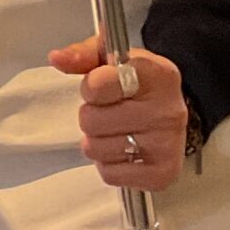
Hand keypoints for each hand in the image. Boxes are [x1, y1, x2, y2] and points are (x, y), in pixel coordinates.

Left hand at [50, 37, 187, 193]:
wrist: (171, 112)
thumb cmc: (137, 85)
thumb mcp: (113, 60)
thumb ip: (84, 55)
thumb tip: (57, 58)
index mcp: (156, 74)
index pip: (99, 84)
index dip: (91, 87)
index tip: (101, 86)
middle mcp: (167, 110)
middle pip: (91, 121)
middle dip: (92, 116)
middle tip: (110, 112)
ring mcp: (166, 145)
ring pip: (96, 149)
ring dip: (98, 142)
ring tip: (117, 131)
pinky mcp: (162, 174)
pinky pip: (109, 174)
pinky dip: (110, 165)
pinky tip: (125, 151)